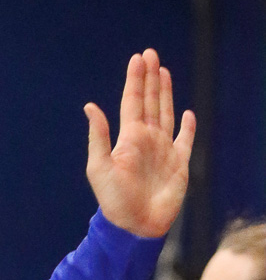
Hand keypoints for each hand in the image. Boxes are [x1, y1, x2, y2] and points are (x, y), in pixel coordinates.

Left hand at [84, 49, 194, 237]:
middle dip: (151, 78)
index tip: (138, 58)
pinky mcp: (179, 164)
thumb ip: (98, 136)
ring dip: (165, 93)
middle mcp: (146, 139)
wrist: (134, 225)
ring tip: (164, 72)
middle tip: (151, 54)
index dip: (135, 80)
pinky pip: (185, 141)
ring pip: (165, 114)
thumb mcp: (99, 166)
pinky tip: (188, 113)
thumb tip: (90, 106)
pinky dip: (187, 127)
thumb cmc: (113, 199)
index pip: (132, 101)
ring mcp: (163, 150)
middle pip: (149, 101)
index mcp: (128, 138)